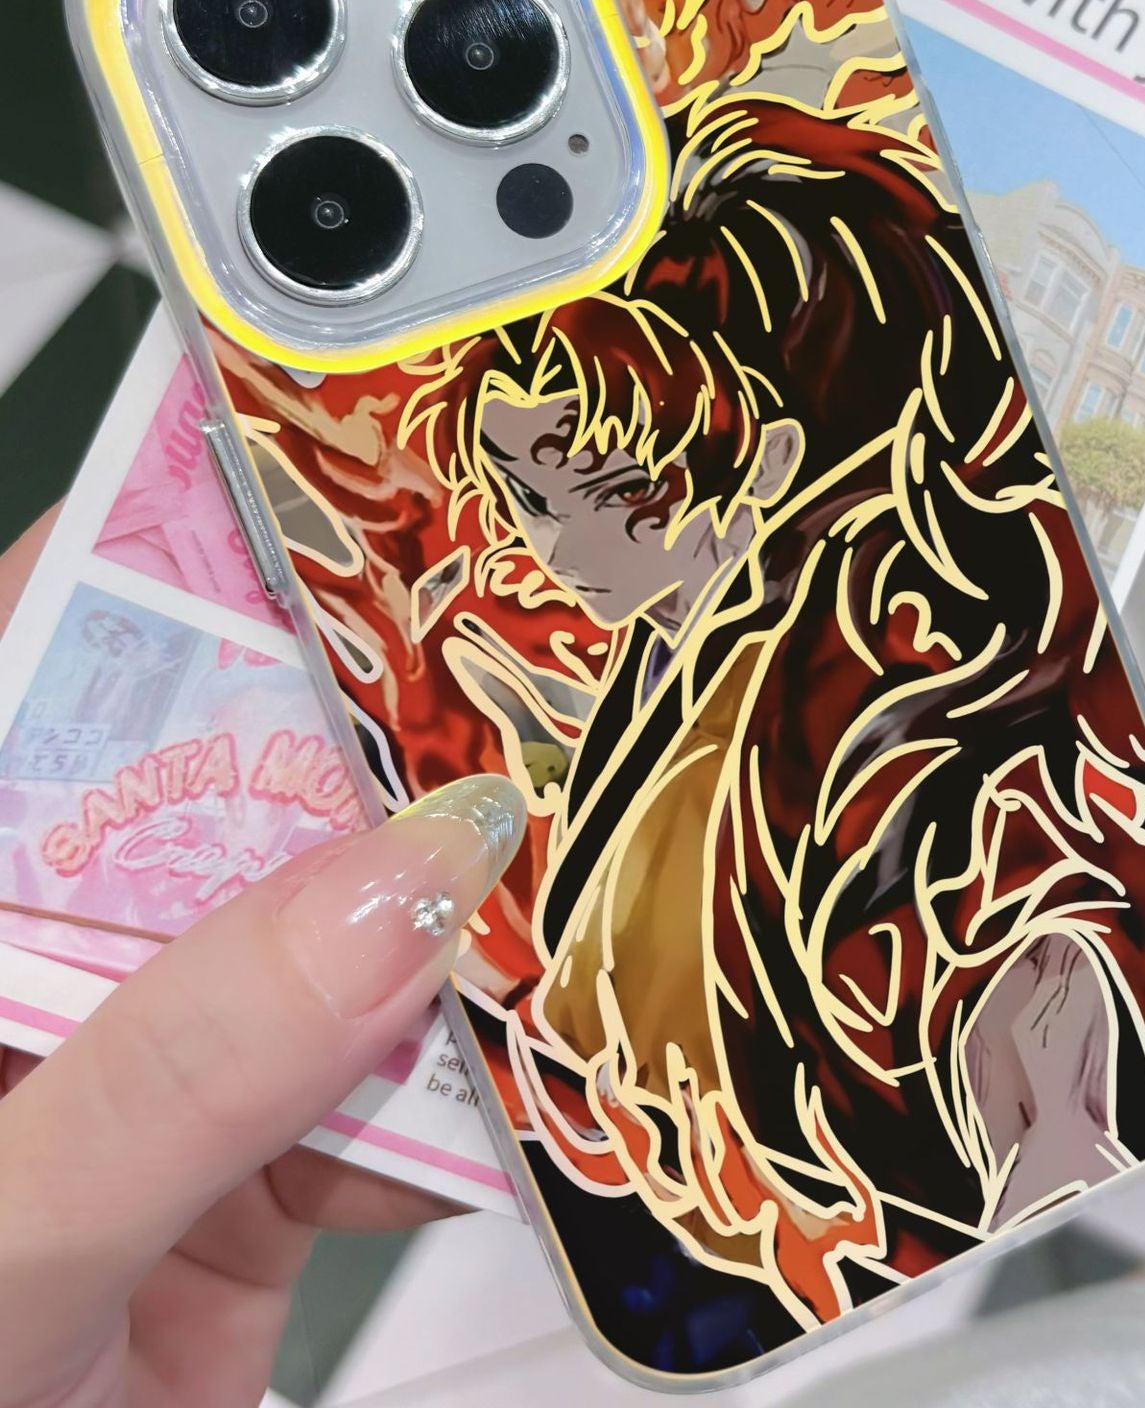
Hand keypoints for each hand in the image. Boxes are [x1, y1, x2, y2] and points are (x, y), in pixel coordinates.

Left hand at [0, 509, 526, 1407]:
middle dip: (363, 755)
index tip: (328, 502)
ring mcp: (150, 1082)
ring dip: (441, 927)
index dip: (169, 580)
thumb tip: (396, 888)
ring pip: (328, 945)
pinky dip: (466, 1084)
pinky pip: (383, 1094)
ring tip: (551, 853)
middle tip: (503, 675)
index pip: (44, 690)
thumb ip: (180, 1069)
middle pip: (218, 807)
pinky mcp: (244, 1185)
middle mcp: (42, 983)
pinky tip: (523, 1055)